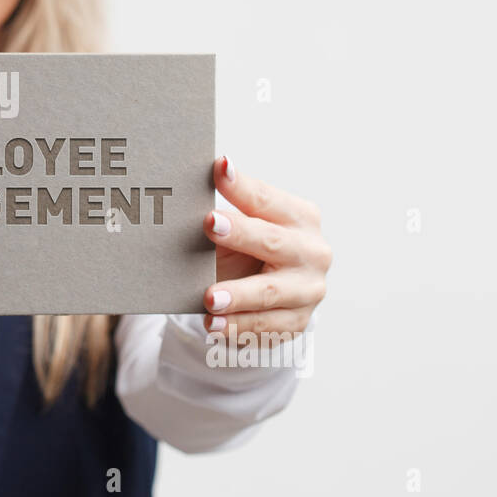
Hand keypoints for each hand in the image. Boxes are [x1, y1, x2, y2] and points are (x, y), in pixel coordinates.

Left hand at [201, 156, 331, 343]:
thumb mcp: (243, 227)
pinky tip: (214, 325)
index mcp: (300, 217)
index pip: (266, 199)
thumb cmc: (251, 249)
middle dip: (241, 233)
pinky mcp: (296, 321)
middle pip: (273, 241)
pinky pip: (263, 326)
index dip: (241, 186)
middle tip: (209, 226)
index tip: (218, 170)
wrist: (270, 294)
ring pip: (269, 292)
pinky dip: (236, 326)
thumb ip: (226, 211)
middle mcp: (312, 251)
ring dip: (237, 295)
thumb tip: (184, 190)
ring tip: (209, 297)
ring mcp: (308, 289)